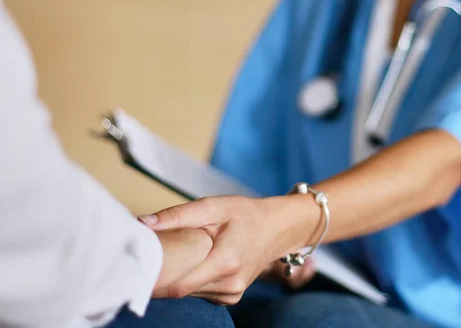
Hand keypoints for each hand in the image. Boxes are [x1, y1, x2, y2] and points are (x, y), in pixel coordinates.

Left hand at [139, 195, 317, 304]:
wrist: (278, 228)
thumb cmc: (247, 214)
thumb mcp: (213, 207)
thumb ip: (177, 216)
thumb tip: (143, 223)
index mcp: (225, 262)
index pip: (177, 286)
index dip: (154, 277)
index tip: (138, 264)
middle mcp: (230, 284)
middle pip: (180, 290)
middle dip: (163, 274)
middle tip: (150, 254)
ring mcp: (232, 294)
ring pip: (189, 293)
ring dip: (177, 278)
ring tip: (174, 256)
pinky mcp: (231, 297)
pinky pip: (201, 293)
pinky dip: (191, 280)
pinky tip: (193, 263)